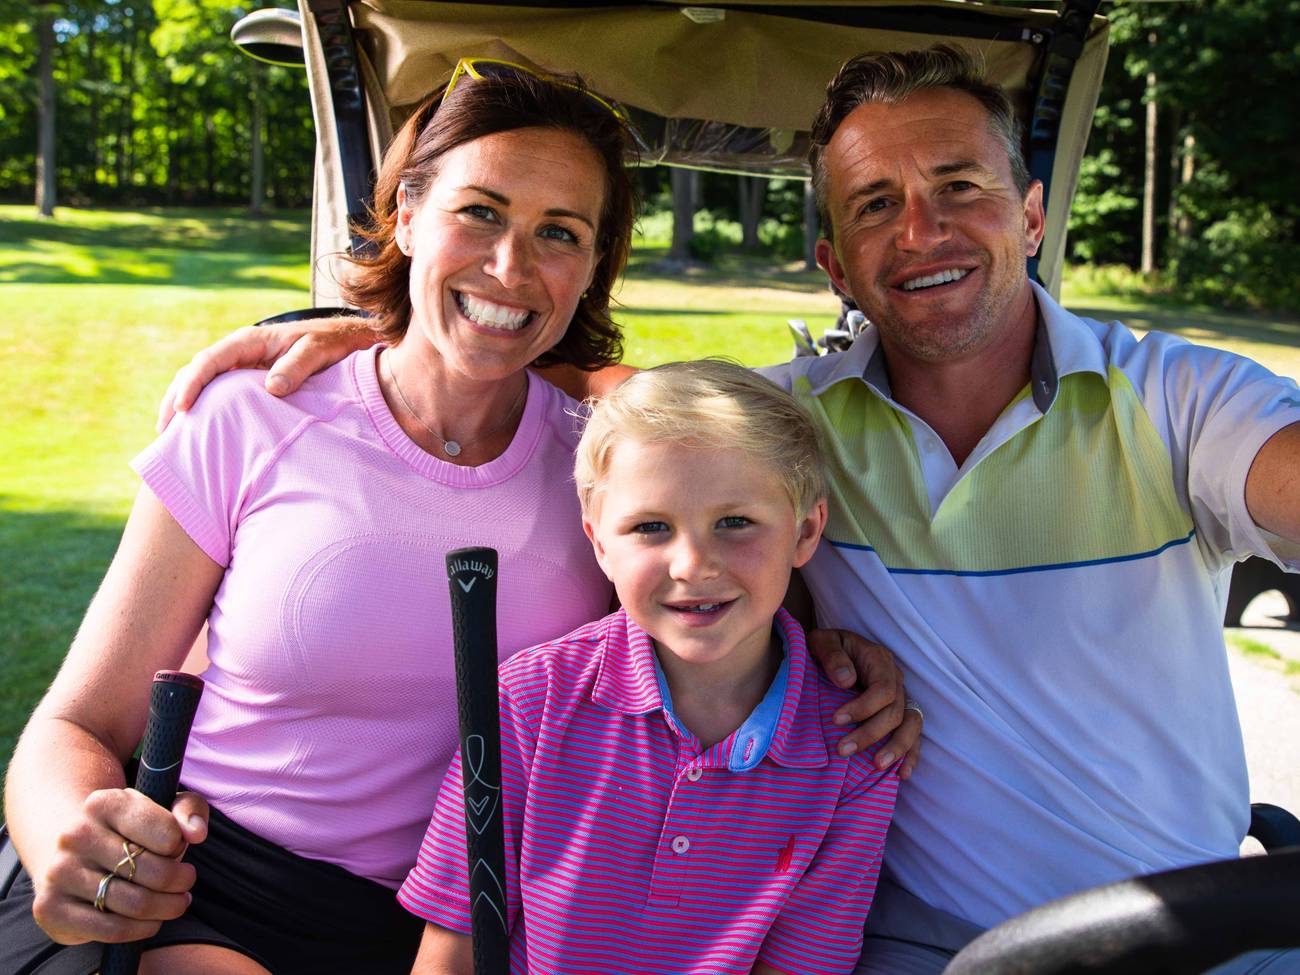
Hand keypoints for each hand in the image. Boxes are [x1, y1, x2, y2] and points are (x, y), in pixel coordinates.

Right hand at [31, 789, 208, 944]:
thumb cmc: (129, 830)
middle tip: (185, 881)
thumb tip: (195, 833)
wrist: (73, 854)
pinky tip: (152, 921)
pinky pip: (111, 929)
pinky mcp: (51, 907)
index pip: (166, 832)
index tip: (176, 848)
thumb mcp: (162, 807)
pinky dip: (141, 929)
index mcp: (103, 802)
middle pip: (152, 870)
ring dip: (167, 907)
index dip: (179, 845)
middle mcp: (75, 834)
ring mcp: (58, 872)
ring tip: (177, 902)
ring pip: (135, 903)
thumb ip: (189, 809)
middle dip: (180, 881)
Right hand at [156, 316, 382, 431]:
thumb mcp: (317, 351)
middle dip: (176, 401)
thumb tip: (272, 388)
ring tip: (169, 440)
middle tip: (164, 434)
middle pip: (195, 374)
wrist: (341, 341)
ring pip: (201, 385)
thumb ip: (297, 367)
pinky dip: (202, 412)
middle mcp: (237, 352)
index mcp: (248, 341)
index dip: (193, 384)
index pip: (210, 360)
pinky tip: (196, 436)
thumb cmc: (329, 344)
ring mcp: (238, 367)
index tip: (183, 409)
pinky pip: (216, 395)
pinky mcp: (244, 382)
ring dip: (182, 408)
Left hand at [807, 628, 921, 776]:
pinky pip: (913, 735)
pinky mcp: (900, 713)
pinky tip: (902, 774)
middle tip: (842, 750)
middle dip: (870, 734)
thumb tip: (846, 681)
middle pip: (894, 712)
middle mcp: (896, 680)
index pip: (882, 690)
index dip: (863, 707)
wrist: (835, 649)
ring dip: (896, 748)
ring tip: (877, 766)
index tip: (835, 720)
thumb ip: (833, 656)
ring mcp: (901, 698)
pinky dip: (911, 755)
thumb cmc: (828, 647)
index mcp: (880, 661)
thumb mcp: (824, 641)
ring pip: (910, 726)